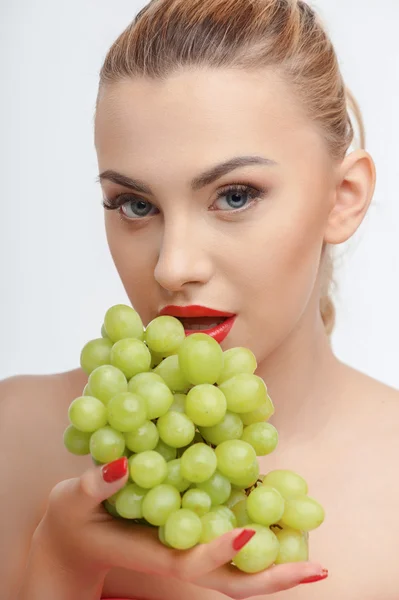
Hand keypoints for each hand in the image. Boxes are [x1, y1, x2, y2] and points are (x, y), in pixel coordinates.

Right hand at [29, 457, 326, 598]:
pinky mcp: (191, 528)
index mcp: (153, 553)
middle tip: (319, 571)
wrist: (73, 538)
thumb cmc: (71, 521)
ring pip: (238, 566)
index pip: (193, 561)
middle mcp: (180, 553)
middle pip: (231, 579)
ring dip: (276, 562)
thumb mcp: (74, 502)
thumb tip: (122, 465)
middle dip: (273, 578)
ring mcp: (189, 545)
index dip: (220, 549)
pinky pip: (229, 536)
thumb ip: (95, 487)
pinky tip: (282, 512)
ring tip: (315, 550)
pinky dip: (258, 531)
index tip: (251, 530)